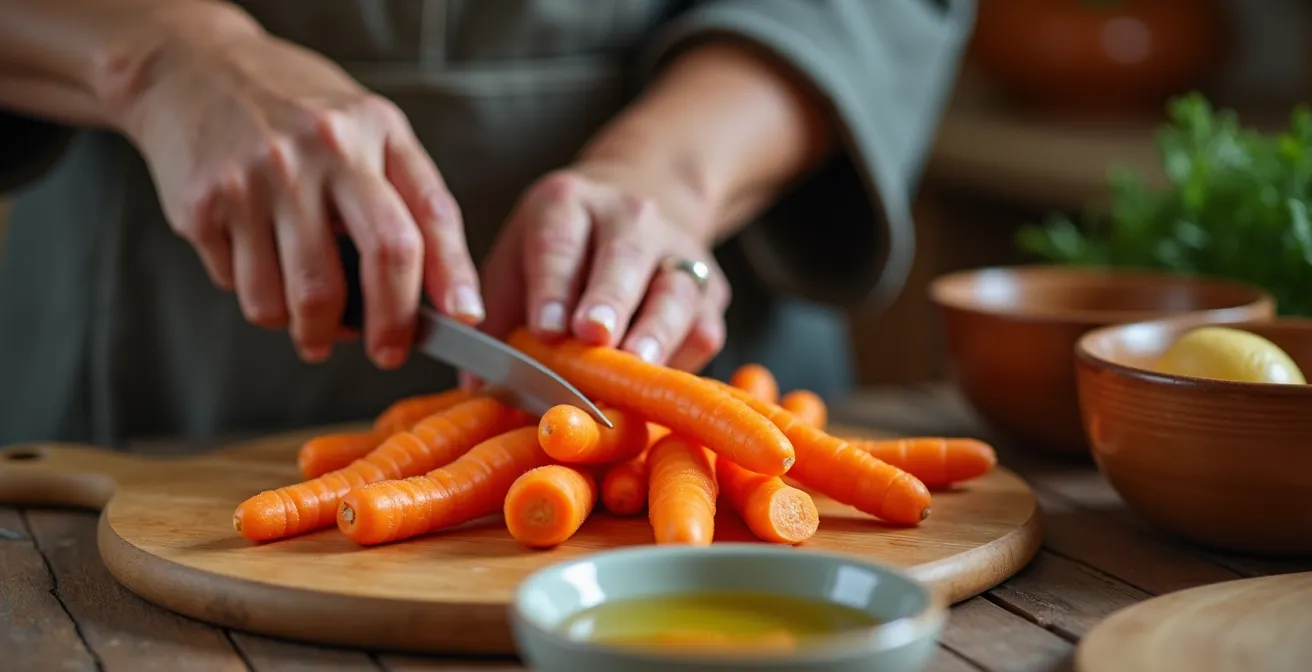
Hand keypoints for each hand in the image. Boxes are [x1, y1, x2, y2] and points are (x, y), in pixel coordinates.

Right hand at [120, 28, 480, 367]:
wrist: (193, 68)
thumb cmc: (298, 112)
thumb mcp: (369, 128)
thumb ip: (410, 196)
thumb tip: (444, 294)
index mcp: (372, 131)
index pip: (428, 215)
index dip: (453, 275)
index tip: (465, 319)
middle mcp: (319, 151)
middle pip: (379, 260)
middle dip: (390, 326)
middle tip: (386, 351)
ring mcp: (258, 179)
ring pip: (302, 299)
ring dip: (314, 330)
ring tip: (316, 321)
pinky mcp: (204, 207)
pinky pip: (244, 289)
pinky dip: (262, 300)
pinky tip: (264, 268)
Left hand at [480, 162, 730, 371]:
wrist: (634, 206)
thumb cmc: (557, 255)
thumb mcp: (516, 266)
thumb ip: (494, 321)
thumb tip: (477, 389)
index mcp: (566, 205)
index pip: (559, 243)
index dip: (553, 286)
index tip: (546, 328)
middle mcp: (629, 217)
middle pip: (624, 257)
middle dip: (610, 298)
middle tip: (594, 336)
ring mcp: (678, 251)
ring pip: (676, 290)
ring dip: (658, 331)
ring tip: (639, 365)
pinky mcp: (712, 289)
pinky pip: (704, 326)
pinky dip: (684, 359)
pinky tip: (661, 385)